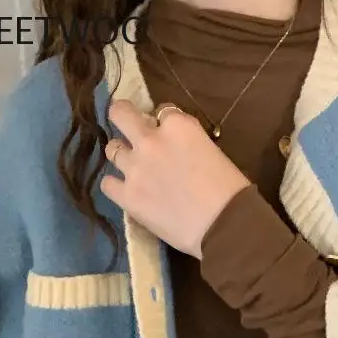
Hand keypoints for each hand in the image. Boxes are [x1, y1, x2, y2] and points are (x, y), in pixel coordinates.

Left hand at [101, 100, 249, 258]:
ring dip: (122, 155)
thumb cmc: (231, 191)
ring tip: (134, 168)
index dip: (164, 123)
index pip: (161, 111)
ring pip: (112, 149)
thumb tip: (177, 148)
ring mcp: (136, 168)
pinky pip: (107, 184)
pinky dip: (116, 186)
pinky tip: (127, 192)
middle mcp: (151, 140)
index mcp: (178, 126)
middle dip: (124, 116)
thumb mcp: (213, 151)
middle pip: (121, 114)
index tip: (169, 135)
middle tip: (129, 126)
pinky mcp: (128, 196)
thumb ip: (189, 142)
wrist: (225, 226)